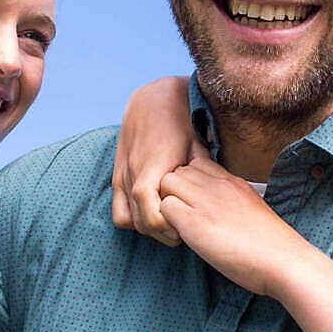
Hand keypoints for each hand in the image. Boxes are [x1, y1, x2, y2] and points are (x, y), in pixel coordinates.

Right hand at [112, 75, 202, 245]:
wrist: (154, 99)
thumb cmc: (180, 121)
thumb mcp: (197, 145)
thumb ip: (202, 172)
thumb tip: (216, 197)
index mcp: (151, 167)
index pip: (149, 212)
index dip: (165, 226)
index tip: (183, 230)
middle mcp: (131, 173)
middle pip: (140, 221)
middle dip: (162, 232)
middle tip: (183, 231)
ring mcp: (121, 175)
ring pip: (128, 219)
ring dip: (147, 227)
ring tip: (168, 223)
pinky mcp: (117, 176)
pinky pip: (119, 210)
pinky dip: (133, 217)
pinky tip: (152, 212)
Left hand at [156, 158, 314, 296]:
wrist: (283, 261)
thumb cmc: (271, 246)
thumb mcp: (252, 210)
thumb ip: (231, 203)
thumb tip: (214, 212)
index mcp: (233, 181)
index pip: (197, 164)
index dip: (189, 182)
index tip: (194, 204)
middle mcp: (217, 185)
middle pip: (178, 169)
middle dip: (174, 191)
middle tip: (182, 217)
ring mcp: (205, 201)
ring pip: (166, 183)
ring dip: (167, 203)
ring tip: (180, 227)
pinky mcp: (194, 222)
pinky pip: (164, 207)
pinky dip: (166, 223)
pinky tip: (182, 238)